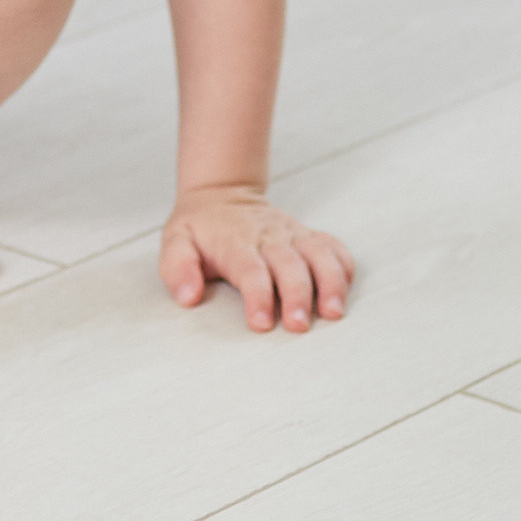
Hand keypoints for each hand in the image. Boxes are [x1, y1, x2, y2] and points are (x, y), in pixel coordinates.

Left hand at [160, 183, 352, 333]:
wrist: (222, 194)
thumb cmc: (200, 228)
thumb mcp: (175, 242)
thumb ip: (178, 268)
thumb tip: (188, 296)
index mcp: (234, 242)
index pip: (249, 269)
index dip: (257, 296)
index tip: (261, 323)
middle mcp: (267, 237)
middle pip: (289, 265)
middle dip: (297, 295)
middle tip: (299, 325)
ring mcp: (290, 234)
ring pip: (318, 254)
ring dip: (328, 282)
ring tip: (333, 312)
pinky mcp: (306, 235)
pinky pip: (332, 246)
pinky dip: (343, 265)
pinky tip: (345, 288)